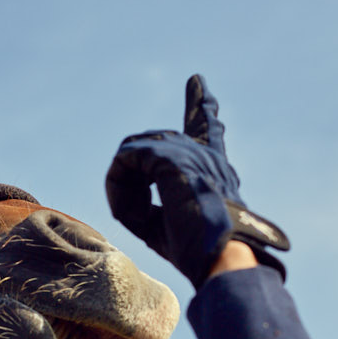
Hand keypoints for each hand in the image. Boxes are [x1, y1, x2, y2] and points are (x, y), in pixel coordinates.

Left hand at [105, 75, 288, 285]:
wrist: (220, 255)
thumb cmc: (196, 251)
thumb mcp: (166, 225)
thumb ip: (146, 203)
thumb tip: (121, 188)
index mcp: (213, 170)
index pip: (207, 131)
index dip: (202, 108)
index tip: (198, 83)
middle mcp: (205, 155)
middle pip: (164, 135)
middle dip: (139, 165)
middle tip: (133, 207)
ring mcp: (188, 151)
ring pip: (136, 150)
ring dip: (125, 184)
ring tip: (134, 214)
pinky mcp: (169, 155)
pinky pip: (124, 160)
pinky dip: (117, 186)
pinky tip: (128, 210)